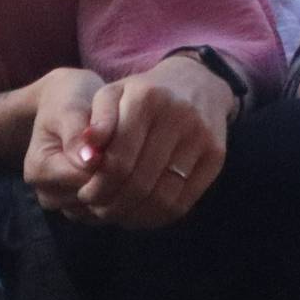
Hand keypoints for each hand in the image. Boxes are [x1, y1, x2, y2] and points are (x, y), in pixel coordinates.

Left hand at [24, 57, 234, 227]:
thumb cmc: (142, 96)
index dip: (97, 186)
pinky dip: (157, 216)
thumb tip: (83, 159)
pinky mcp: (216, 156)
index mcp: (146, 98)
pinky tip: (141, 213)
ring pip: (162, 197)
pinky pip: (183, 202)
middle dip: (112, 204)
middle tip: (98, 209)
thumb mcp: (112, 96)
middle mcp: (178, 115)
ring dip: (134, 215)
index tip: (85, 195)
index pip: (117, 161)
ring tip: (117, 214)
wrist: (196, 83)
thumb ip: (94, 125)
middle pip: (139, 182)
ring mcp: (201, 137)